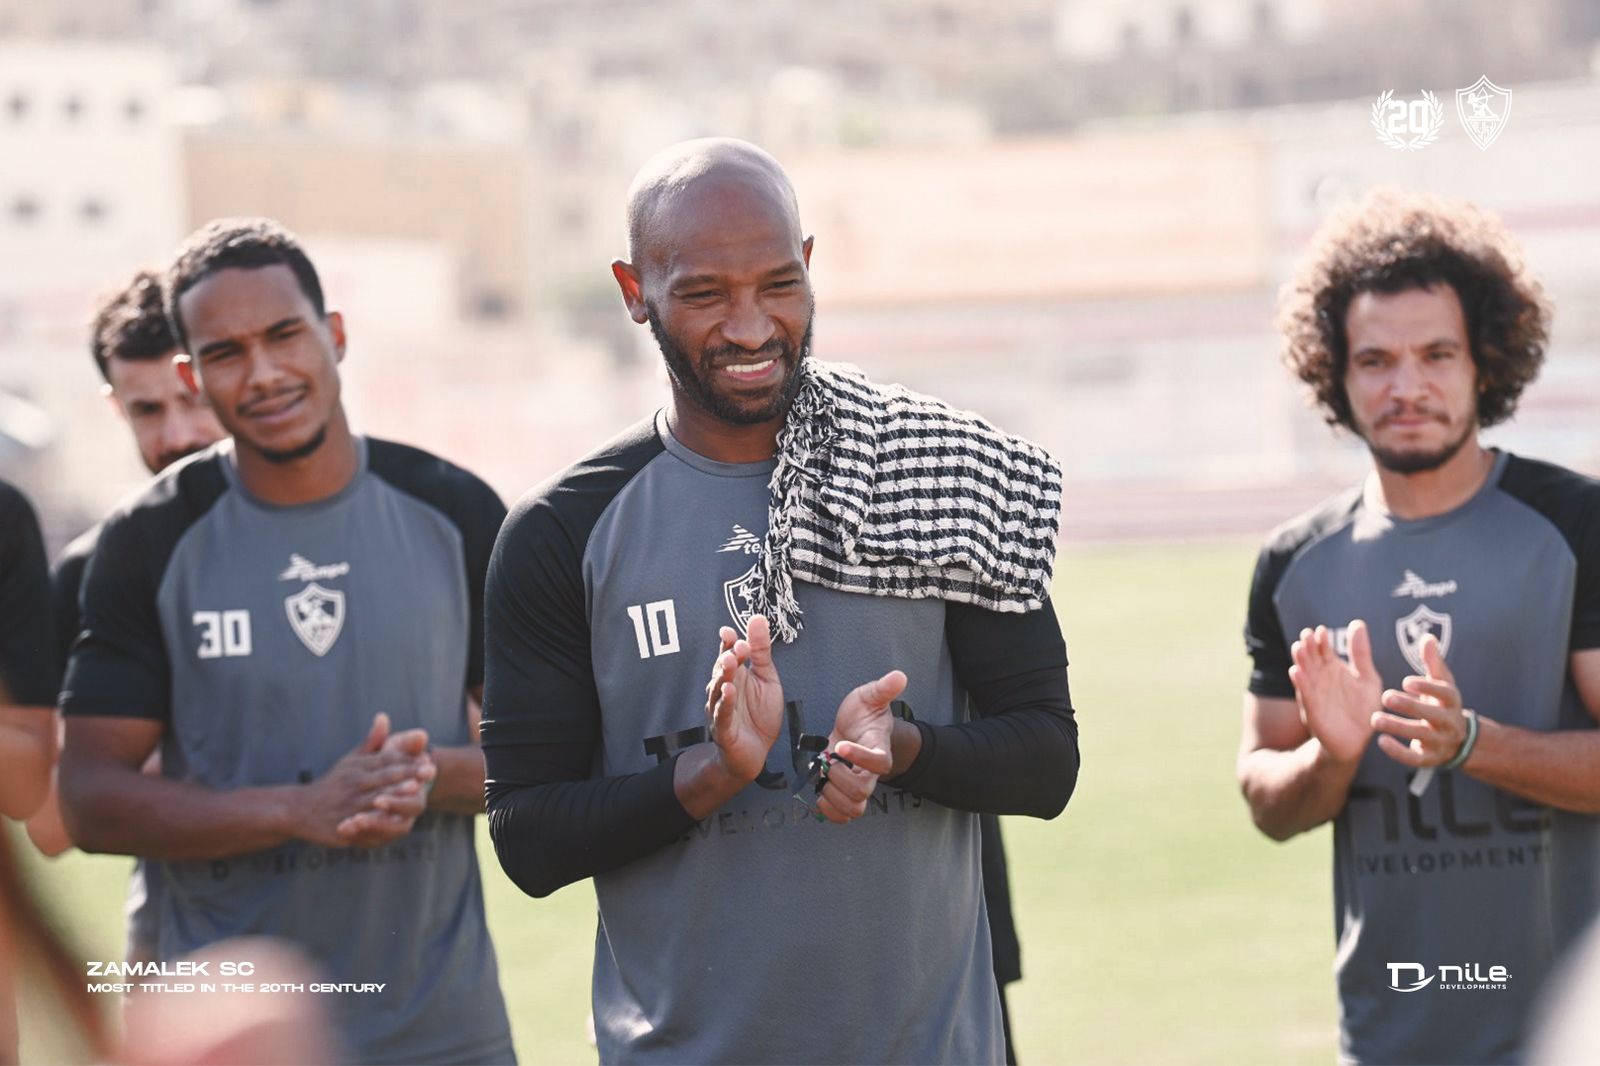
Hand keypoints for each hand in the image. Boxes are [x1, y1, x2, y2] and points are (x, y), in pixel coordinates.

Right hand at [292, 713, 434, 848]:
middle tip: (430, 770)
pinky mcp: (342, 822)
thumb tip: (384, 716)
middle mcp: (354, 783)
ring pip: (375, 797)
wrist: (298, 808)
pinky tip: (391, 820)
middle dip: (408, 773)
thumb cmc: (333, 784)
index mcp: (359, 767)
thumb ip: (371, 742)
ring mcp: (348, 803)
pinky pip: (361, 822)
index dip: (408, 758)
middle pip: (384, 776)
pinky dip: (375, 820)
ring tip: (414, 790)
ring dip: (394, 793)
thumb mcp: (350, 760)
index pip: (387, 759)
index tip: (429, 756)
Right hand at [705, 616, 783, 783]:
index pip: (727, 653)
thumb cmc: (759, 716)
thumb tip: (757, 618)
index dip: (727, 642)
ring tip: (731, 663)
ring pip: (718, 690)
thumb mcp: (767, 678)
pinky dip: (725, 703)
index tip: (729, 631)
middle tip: (737, 647)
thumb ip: (761, 651)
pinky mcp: (724, 729)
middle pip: (721, 669)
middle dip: (728, 656)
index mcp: (735, 675)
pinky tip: (729, 691)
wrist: (756, 753)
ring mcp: (721, 709)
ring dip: (724, 675)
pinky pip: (722, 714)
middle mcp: (724, 689)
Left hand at [815, 669, 907, 823]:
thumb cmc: (864, 715)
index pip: (878, 762)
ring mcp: (860, 786)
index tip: (840, 745)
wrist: (856, 730)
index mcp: (880, 749)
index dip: (859, 757)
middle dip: (838, 777)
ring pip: (854, 808)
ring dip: (832, 795)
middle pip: (862, 791)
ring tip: (824, 777)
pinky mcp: (847, 796)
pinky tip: (821, 791)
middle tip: (828, 761)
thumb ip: (884, 688)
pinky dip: (829, 810)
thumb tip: (900, 676)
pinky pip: (843, 816)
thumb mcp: (870, 697)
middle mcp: (872, 773)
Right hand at [1289, 621, 1378, 763]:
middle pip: (1311, 659)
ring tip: (1298, 647)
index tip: (1321, 630)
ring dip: (1300, 662)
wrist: (1356, 742)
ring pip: (1305, 674)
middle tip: (1306, 634)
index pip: (1324, 650)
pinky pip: (1305, 695)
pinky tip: (1296, 673)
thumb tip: (1357, 623)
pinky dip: (1300, 684)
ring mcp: (1315, 694)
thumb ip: (1361, 654)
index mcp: (1333, 669)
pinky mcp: (1313, 711)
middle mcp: (1321, 679)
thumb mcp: (1367, 678)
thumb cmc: (1362, 709)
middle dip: (1308, 647)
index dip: (1321, 640)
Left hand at [1372, 634, 1469, 767]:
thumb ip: (1433, 662)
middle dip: (1410, 706)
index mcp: (1452, 702)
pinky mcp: (1430, 759)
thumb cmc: (1441, 703)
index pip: (1445, 694)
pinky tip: (1381, 741)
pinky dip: (1398, 752)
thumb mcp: (1441, 683)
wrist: (1456, 739)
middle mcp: (1449, 722)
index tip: (1406, 681)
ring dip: (1398, 728)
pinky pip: (1414, 759)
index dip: (1428, 687)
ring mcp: (1441, 742)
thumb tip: (1427, 637)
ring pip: (1421, 736)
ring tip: (1375, 719)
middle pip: (1432, 716)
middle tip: (1385, 696)